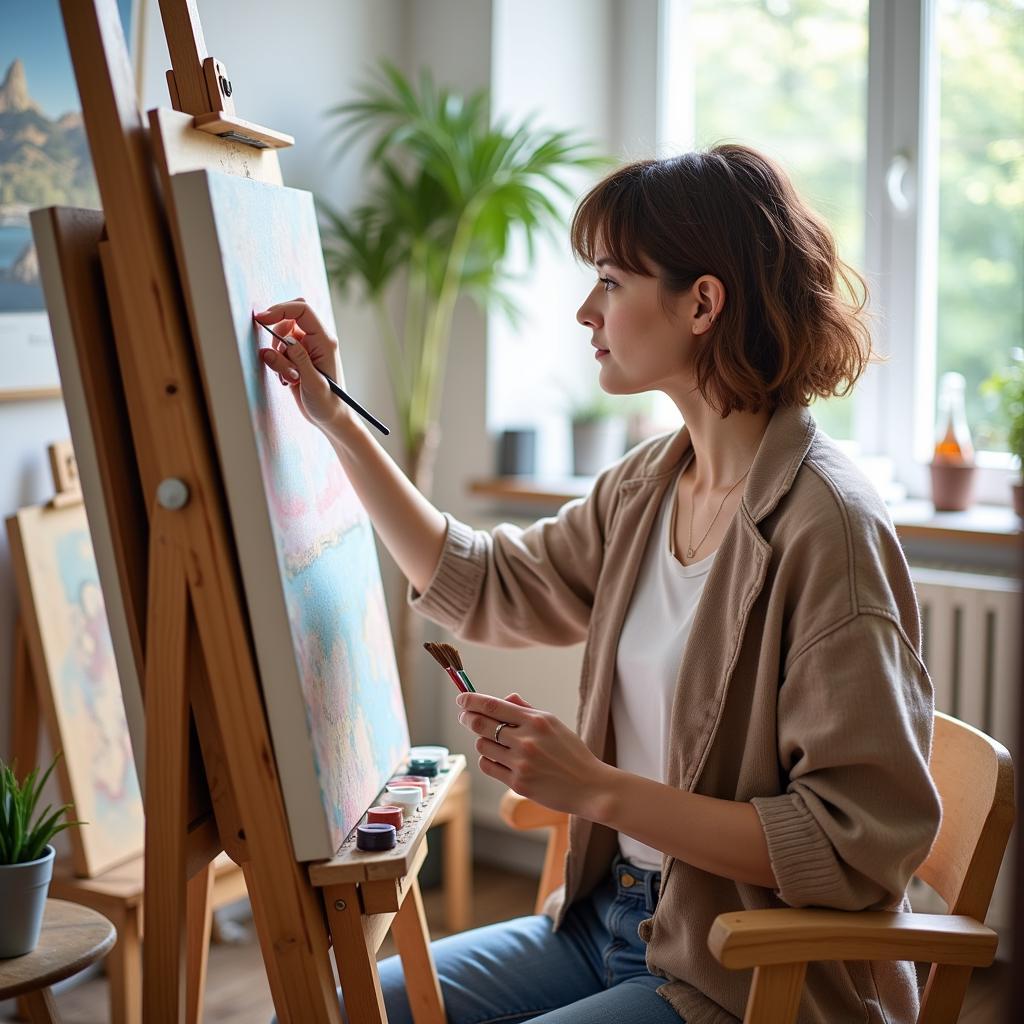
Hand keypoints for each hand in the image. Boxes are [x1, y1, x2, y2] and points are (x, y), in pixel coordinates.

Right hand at [254, 299, 353, 433]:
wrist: (330, 418)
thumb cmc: (328, 403)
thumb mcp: (314, 383)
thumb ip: (298, 360)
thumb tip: (284, 342)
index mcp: (325, 341)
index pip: (302, 310)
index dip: (280, 309)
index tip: (260, 319)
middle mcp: (316, 340)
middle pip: (288, 319)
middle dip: (276, 335)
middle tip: (277, 357)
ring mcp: (306, 349)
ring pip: (281, 337)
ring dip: (278, 356)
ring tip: (290, 378)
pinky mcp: (297, 358)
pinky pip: (279, 351)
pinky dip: (277, 364)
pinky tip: (289, 381)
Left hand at [455, 691, 609, 818]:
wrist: (589, 786)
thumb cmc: (572, 753)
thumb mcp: (554, 724)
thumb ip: (527, 710)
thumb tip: (503, 698)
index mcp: (536, 721)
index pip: (493, 706)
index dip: (472, 700)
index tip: (461, 698)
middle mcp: (526, 740)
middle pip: (481, 724)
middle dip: (468, 718)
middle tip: (465, 716)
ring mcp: (521, 763)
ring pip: (482, 746)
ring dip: (481, 741)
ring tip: (491, 741)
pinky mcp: (518, 783)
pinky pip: (488, 766)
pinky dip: (488, 759)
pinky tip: (496, 757)